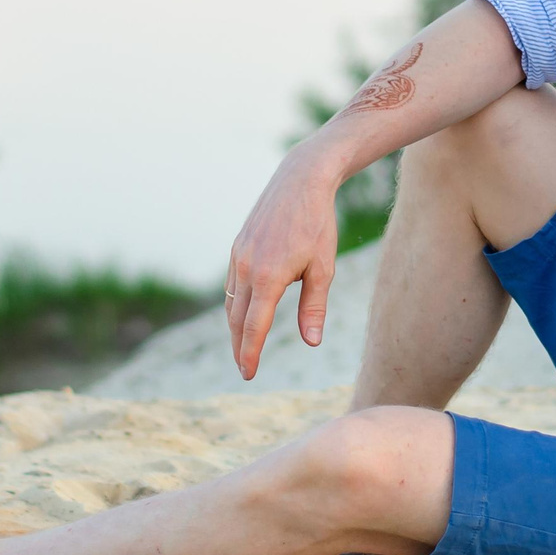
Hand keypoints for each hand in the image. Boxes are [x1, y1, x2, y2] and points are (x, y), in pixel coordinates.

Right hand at [224, 149, 340, 378]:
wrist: (301, 181)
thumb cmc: (318, 224)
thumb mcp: (323, 268)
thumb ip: (314, 307)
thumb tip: (312, 342)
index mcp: (268, 278)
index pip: (254, 327)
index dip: (250, 354)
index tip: (248, 374)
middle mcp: (246, 268)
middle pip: (237, 319)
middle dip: (239, 346)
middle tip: (244, 368)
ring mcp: (238, 255)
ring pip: (232, 301)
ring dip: (235, 326)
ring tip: (243, 345)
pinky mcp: (237, 245)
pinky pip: (232, 282)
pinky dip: (236, 302)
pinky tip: (245, 310)